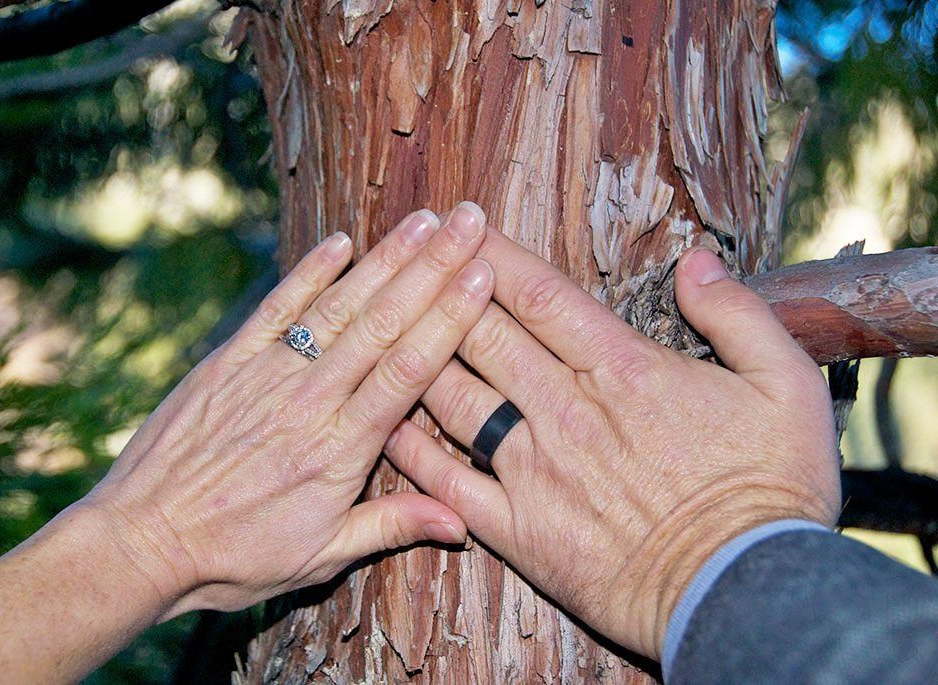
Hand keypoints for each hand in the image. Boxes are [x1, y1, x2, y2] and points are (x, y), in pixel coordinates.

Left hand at [82, 202, 492, 617]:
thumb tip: (462, 523)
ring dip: (383, 260)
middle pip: (382, 324)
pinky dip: (307, 273)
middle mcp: (308, 402)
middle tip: (469, 222)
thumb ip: (391, 527)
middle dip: (432, 268)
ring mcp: (266, 376)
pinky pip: (275, 309)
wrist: (142, 543)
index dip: (449, 318)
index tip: (484, 276)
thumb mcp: (320, 557)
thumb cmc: (234, 557)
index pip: (408, 370)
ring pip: (336, 307)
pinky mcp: (227, 363)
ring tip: (424, 221)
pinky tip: (340, 241)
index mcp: (339, 450)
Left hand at [384, 231, 840, 658]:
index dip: (494, 254)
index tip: (460, 223)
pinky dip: (412, 451)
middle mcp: (566, 410)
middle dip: (442, 287)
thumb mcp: (786, 387)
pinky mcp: (519, 529)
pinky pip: (448, 482)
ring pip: (455, 397)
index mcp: (623, 370)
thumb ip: (738, 315)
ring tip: (384, 320)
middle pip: (485, 335)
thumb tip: (695, 263)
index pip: (540, 297)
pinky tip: (386, 421)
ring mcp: (534, 471)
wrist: (743, 593)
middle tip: (408, 253)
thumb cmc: (771, 491)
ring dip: (417, 353)